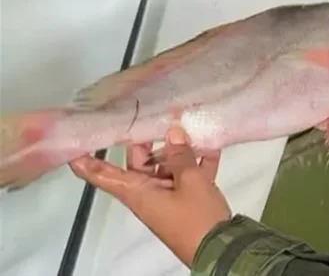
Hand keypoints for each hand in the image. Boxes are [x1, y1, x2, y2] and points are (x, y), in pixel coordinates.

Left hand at [68, 126, 230, 267]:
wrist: (221, 248)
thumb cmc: (196, 217)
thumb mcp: (191, 182)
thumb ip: (181, 155)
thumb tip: (174, 131)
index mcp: (137, 191)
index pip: (102, 175)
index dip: (86, 161)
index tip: (73, 145)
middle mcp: (148, 192)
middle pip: (139, 161)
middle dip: (147, 139)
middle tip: (156, 113)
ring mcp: (169, 195)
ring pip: (167, 165)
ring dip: (179, 148)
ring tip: (189, 122)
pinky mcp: (188, 199)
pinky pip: (189, 174)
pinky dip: (199, 160)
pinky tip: (212, 143)